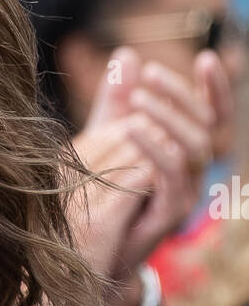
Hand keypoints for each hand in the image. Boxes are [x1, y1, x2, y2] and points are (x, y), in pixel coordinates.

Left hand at [71, 47, 223, 305]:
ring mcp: (186, 194)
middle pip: (205, 126)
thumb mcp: (107, 138)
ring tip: (139, 100)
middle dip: (181, 96)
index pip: (212, 115)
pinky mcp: (170, 214)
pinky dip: (155, 149)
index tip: (205, 57)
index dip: (215, 89)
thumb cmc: (102, 192)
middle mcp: (194, 172)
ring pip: (194, 149)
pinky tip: (131, 128)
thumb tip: (127, 55)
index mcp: (186, 152)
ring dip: (169, 119)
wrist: (91, 250)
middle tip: (151, 75)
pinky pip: (172, 177)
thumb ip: (118, 101)